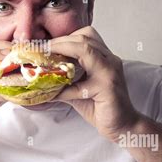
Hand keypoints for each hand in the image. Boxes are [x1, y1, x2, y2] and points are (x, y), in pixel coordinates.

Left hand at [50, 26, 140, 141]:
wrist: (123, 126)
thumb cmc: (101, 107)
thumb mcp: (77, 89)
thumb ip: (63, 80)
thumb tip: (38, 78)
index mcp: (104, 57)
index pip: (85, 36)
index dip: (63, 38)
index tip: (44, 45)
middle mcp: (109, 60)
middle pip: (84, 38)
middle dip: (59, 41)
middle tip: (40, 49)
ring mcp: (110, 71)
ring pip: (85, 49)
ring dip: (62, 50)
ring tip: (45, 58)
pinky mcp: (107, 87)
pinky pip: (82, 82)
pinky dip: (65, 86)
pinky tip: (55, 92)